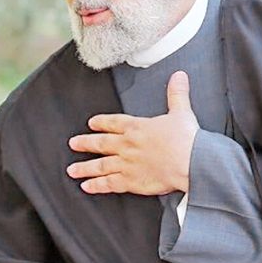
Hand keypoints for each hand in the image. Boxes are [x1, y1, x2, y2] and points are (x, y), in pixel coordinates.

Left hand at [67, 70, 198, 195]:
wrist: (189, 162)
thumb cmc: (186, 139)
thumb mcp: (181, 112)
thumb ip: (177, 94)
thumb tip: (179, 76)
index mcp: (136, 127)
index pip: (114, 123)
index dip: (102, 122)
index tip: (91, 123)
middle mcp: (127, 145)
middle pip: (101, 143)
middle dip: (85, 143)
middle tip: (73, 144)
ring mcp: (126, 164)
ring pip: (100, 165)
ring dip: (84, 168)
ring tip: (72, 170)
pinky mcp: (131, 181)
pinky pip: (109, 184)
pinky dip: (97, 185)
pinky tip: (87, 186)